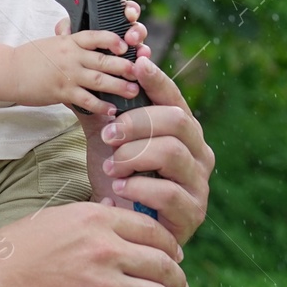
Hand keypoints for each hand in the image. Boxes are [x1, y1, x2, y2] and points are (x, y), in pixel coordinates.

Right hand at [0, 200, 187, 286]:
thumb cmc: (16, 251)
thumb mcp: (57, 219)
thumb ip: (93, 221)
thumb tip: (120, 222)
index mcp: (97, 219)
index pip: (153, 230)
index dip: (170, 246)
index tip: (174, 257)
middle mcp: (106, 249)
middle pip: (164, 264)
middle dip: (178, 279)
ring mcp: (104, 286)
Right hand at [7, 30, 139, 111]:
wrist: (10, 72)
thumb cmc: (32, 57)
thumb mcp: (53, 42)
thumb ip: (71, 40)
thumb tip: (85, 36)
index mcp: (70, 41)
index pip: (96, 36)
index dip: (113, 40)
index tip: (126, 45)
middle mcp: (71, 56)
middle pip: (103, 60)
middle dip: (125, 66)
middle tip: (140, 71)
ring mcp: (67, 74)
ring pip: (99, 80)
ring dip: (119, 86)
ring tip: (133, 91)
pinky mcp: (61, 91)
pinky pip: (86, 100)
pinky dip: (100, 106)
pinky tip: (111, 110)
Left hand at [83, 56, 212, 244]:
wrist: (118, 225)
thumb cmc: (118, 176)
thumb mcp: (107, 137)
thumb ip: (102, 104)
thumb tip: (88, 61)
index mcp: (183, 130)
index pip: (174, 97)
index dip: (157, 79)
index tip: (137, 63)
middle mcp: (199, 152)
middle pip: (178, 120)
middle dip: (138, 122)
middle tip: (108, 134)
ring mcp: (199, 183)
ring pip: (173, 153)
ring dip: (133, 156)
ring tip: (110, 167)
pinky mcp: (192, 212)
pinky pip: (169, 193)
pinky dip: (138, 188)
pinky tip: (118, 189)